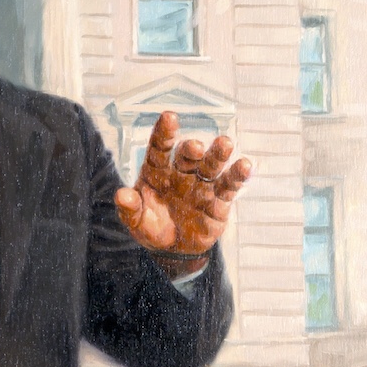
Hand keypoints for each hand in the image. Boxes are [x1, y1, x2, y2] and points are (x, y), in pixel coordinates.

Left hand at [115, 112, 250, 275]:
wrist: (174, 250)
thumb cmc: (151, 228)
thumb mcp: (136, 221)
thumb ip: (130, 208)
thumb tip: (121, 195)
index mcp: (157, 172)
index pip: (159, 149)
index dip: (164, 133)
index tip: (169, 116)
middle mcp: (181, 173)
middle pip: (188, 157)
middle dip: (191, 150)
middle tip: (195, 147)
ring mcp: (201, 185)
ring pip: (210, 166)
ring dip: (218, 155)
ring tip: (225, 143)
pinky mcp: (219, 201)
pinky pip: (229, 186)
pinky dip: (237, 176)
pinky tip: (245, 165)